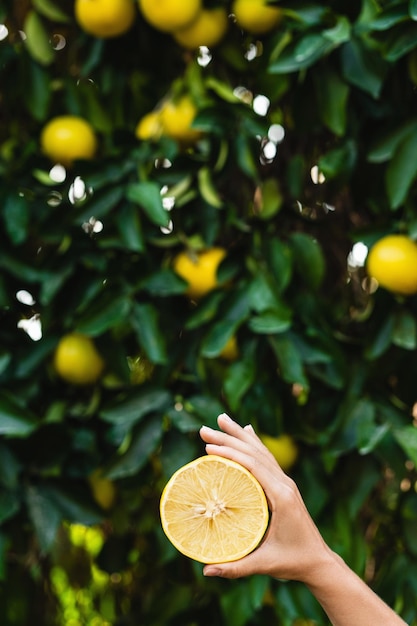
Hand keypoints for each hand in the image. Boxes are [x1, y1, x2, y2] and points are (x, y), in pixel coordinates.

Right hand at [199, 413, 332, 581]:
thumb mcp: (264, 565)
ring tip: (221, 418)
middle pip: (254, 453)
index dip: (231, 454)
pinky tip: (247, 431)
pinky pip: (267, 458)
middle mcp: (285, 483)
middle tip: (203, 429)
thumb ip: (236, 568)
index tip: (208, 447)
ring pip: (260, 451)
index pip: (254, 467)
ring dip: (239, 435)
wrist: (319, 561)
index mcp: (282, 496)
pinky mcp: (284, 484)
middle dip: (228, 438)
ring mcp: (286, 482)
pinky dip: (254, 443)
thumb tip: (205, 570)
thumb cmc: (293, 562)